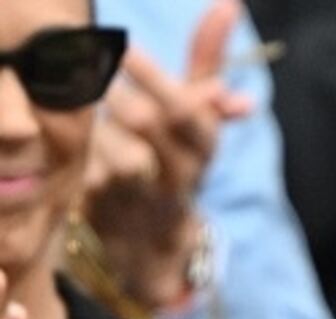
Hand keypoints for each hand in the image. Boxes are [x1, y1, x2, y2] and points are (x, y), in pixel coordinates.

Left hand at [82, 0, 250, 312]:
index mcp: (204, 145)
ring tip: (75, 100)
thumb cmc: (172, 157)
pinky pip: (79, 157)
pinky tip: (67, 132)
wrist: (152, 237)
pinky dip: (71, 137)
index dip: (154, 78)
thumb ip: (208, 61)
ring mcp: (139, 189)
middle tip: (87, 67)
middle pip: (143, 119)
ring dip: (90, 115)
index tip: (123, 48)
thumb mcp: (198, 116)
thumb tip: (228, 5)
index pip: (184, 109)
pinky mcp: (101, 202)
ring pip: (107, 137)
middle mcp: (178, 171)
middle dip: (113, 89)